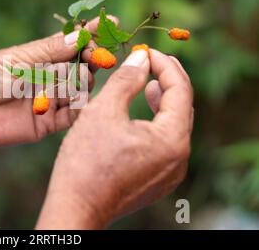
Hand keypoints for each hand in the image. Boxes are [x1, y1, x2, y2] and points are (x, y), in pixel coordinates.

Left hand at [0, 16, 118, 147]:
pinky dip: (79, 108)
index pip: (73, 44)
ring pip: (80, 90)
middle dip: (92, 58)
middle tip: (95, 55)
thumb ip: (49, 51)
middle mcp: (50, 78)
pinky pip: (71, 116)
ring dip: (85, 81)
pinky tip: (81, 100)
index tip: (111, 23)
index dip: (92, 34)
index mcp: (42, 57)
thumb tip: (80, 36)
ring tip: (83, 75)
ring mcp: (51, 100)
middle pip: (82, 66)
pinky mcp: (47, 123)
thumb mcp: (18, 59)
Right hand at [36, 49, 193, 228]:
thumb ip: (126, 81)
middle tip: (152, 62)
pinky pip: (165, 143)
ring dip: (163, 102)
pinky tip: (142, 116)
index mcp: (172, 139)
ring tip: (150, 85)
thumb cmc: (86, 160)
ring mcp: (170, 172)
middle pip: (182, 108)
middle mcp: (179, 157)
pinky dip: (157, 124)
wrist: (76, 206)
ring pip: (174, 126)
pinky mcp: (157, 180)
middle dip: (167, 81)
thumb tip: (141, 59)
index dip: (165, 65)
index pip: (180, 90)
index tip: (146, 52)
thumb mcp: (103, 111)